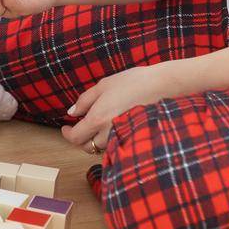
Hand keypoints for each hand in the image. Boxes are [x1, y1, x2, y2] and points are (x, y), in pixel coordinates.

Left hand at [60, 62, 183, 154]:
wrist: (162, 86)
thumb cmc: (133, 82)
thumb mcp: (103, 85)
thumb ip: (85, 100)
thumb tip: (72, 112)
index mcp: (98, 119)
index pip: (76, 137)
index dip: (67, 134)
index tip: (66, 127)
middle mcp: (109, 133)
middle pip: (87, 146)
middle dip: (81, 137)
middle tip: (80, 124)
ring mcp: (123, 137)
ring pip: (102, 147)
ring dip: (96, 139)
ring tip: (98, 122)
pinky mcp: (134, 138)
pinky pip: (116, 144)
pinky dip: (110, 139)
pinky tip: (113, 126)